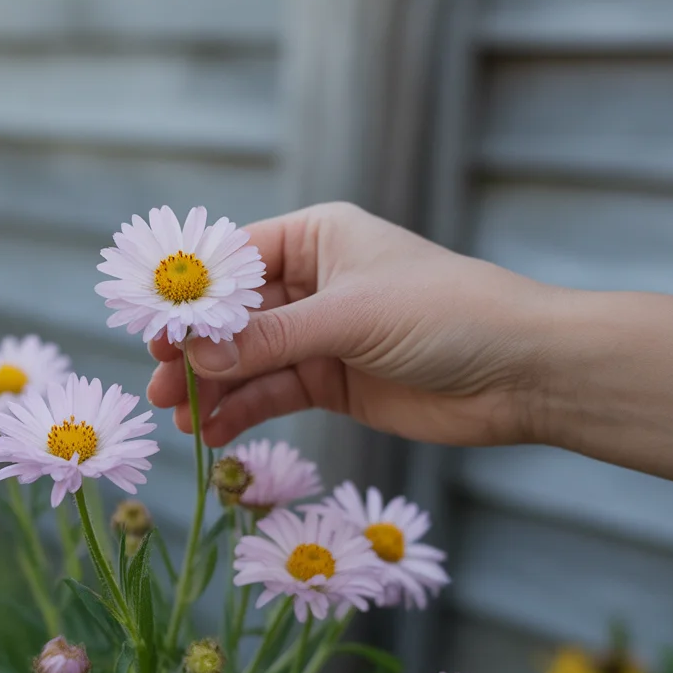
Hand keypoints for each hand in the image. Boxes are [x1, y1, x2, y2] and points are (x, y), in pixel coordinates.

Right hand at [146, 202, 549, 449]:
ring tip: (178, 417)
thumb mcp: (350, 317)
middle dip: (196, 350)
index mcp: (317, 239)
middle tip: (157, 382)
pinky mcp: (333, 383)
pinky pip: (275, 394)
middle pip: (235, 317)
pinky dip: (244, 412)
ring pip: (250, 360)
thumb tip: (194, 356)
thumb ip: (270, 339)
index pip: (234, 261)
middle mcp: (314, 283)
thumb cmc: (446, 314)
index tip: (150, 328)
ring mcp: (322, 336)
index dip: (190, 296)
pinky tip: (215, 433)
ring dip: (214, 387)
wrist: (522, 373)